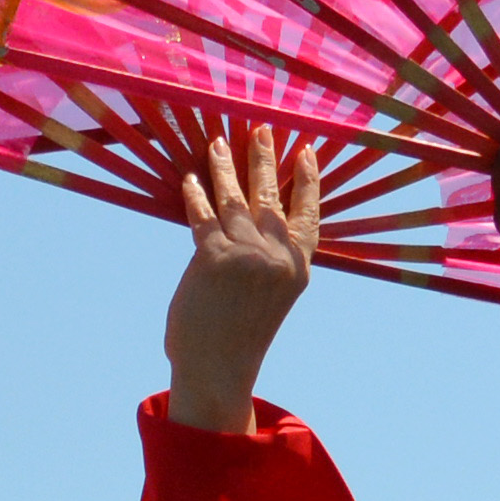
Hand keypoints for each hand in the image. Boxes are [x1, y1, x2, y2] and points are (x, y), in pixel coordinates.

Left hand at [159, 124, 329, 433]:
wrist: (219, 371)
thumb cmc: (240, 339)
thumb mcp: (269, 300)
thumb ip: (266, 262)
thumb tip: (246, 221)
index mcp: (298, 269)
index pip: (309, 214)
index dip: (308, 180)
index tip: (306, 151)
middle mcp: (277, 257)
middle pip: (271, 196)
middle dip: (264, 158)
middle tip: (261, 129)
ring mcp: (246, 255)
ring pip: (235, 198)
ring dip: (225, 166)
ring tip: (218, 141)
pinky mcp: (213, 257)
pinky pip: (203, 215)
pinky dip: (195, 196)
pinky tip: (190, 179)